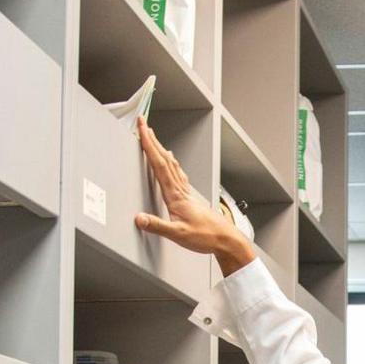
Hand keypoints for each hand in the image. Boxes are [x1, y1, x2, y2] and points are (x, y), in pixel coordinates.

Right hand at [134, 116, 255, 273]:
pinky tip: (172, 163)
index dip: (149, 145)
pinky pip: (178, 173)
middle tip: (144, 124)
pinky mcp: (190, 197)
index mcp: (176, 195)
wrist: (225, 239)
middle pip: (164, 159)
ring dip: (160, 149)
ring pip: (172, 164)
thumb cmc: (205, 236)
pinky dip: (171, 163)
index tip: (142, 129)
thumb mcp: (178, 235)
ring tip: (154, 138)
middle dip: (152, 140)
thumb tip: (139, 218)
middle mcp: (181, 190)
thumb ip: (157, 226)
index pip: (159, 164)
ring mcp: (186, 192)